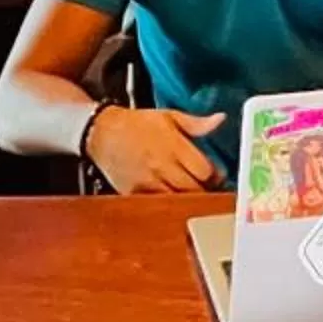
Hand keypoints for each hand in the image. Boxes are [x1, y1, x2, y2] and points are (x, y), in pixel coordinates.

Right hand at [84, 106, 226, 194]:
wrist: (103, 132)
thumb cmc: (137, 124)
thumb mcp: (169, 116)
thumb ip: (196, 123)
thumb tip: (220, 120)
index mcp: (172, 145)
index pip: (204, 170)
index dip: (214, 174)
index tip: (215, 173)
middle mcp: (161, 165)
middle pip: (193, 189)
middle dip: (203, 189)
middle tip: (205, 185)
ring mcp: (147, 182)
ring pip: (177, 200)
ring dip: (187, 198)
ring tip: (189, 191)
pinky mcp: (134, 193)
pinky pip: (158, 205)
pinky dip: (167, 204)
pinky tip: (171, 196)